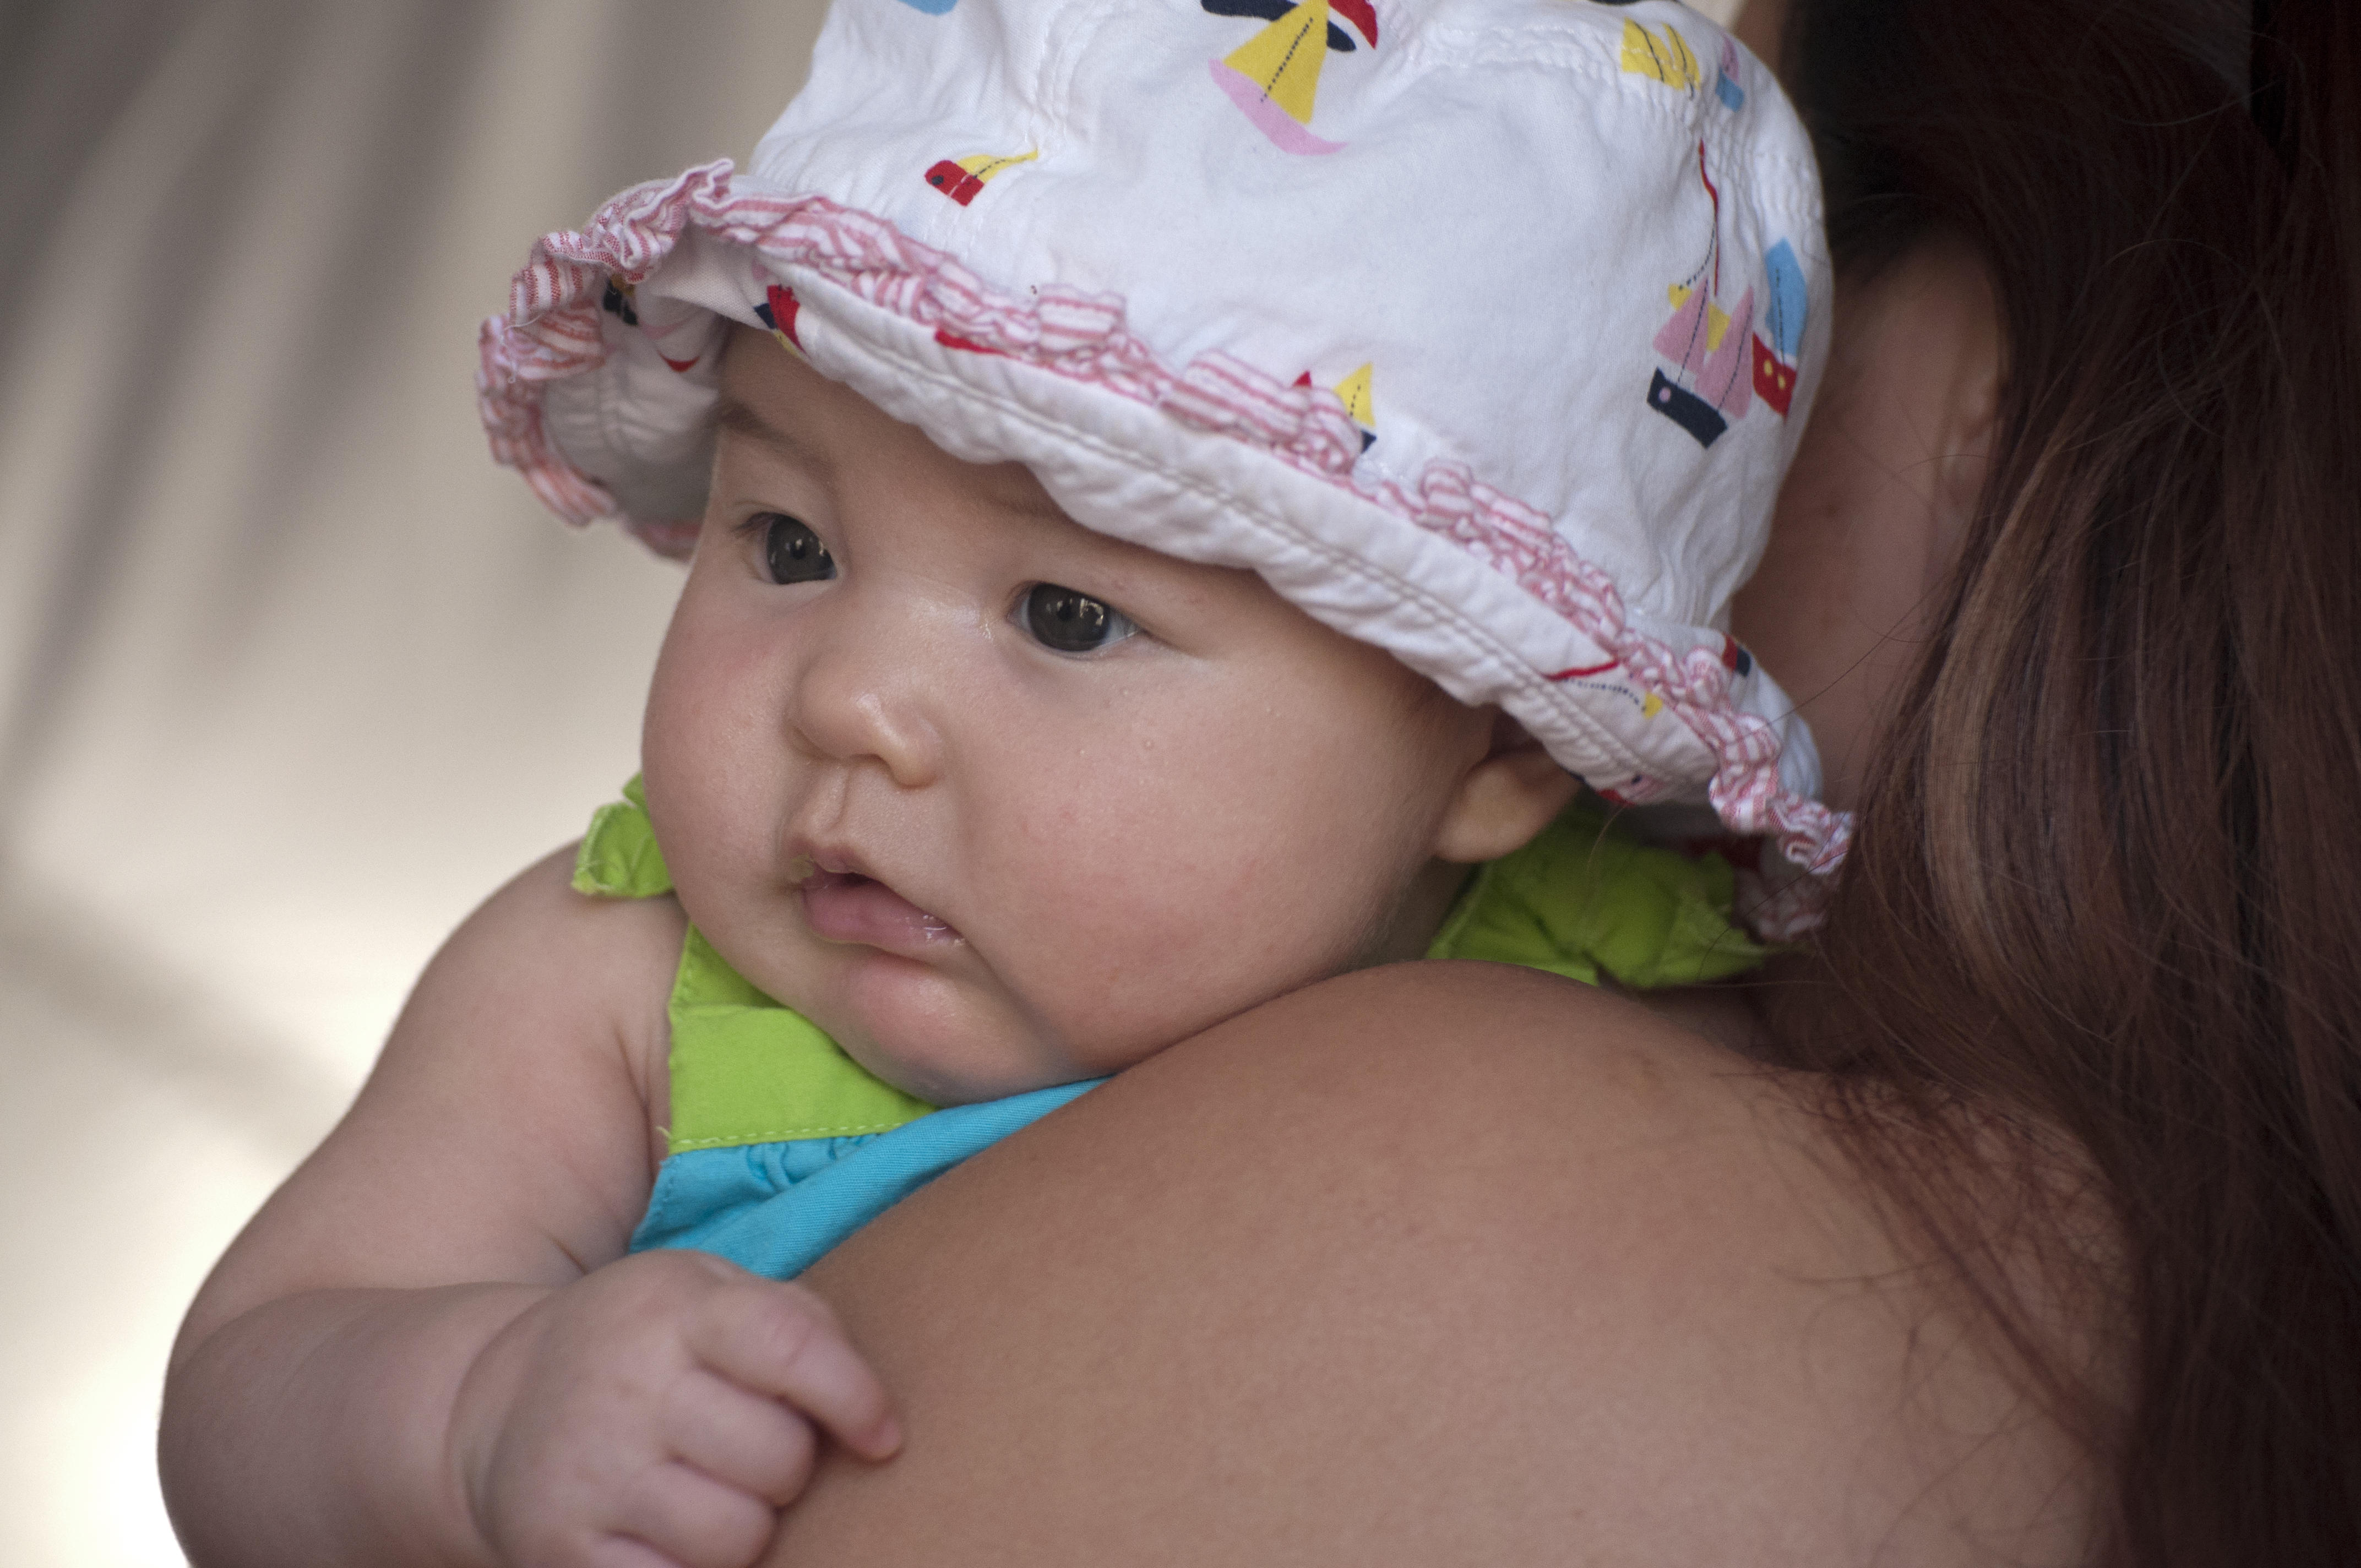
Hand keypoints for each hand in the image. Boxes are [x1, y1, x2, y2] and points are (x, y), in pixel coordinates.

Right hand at [454, 1249, 899, 1567]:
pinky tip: (672, 1533)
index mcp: (672, 1308)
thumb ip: (798, 1323)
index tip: (882, 1435)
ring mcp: (589, 1473)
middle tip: (755, 1452)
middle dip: (790, 1466)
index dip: (855, 1398)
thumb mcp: (709, 1294)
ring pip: (737, 1538)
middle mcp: (626, 1387)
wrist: (493, 1399)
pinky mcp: (560, 1548)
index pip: (790, 1347)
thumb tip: (876, 1416)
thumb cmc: (643, 1345)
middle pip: (777, 1458)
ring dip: (749, 1527)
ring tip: (716, 1491)